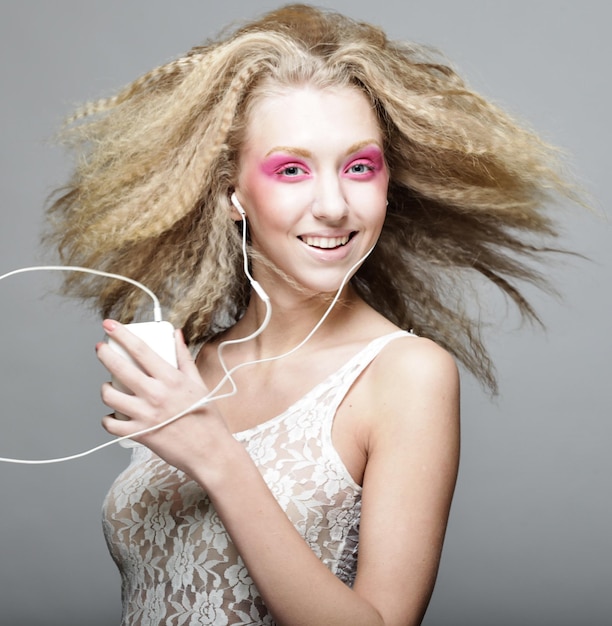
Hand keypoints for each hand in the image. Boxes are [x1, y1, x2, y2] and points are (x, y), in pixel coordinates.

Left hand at [96, 320, 228, 473]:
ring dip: (105, 389)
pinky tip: (114, 414)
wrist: (210, 452)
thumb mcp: (199, 383)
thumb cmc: (207, 419)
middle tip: (101, 349)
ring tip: (110, 387)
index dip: (121, 334)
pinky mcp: (139, 434)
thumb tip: (175, 335)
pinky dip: (108, 419)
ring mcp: (145, 415)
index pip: (141, 349)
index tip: (109, 325)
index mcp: (171, 379)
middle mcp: (156, 394)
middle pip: (119, 368)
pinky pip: (111, 424)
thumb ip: (184, 358)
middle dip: (104, 354)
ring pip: (109, 395)